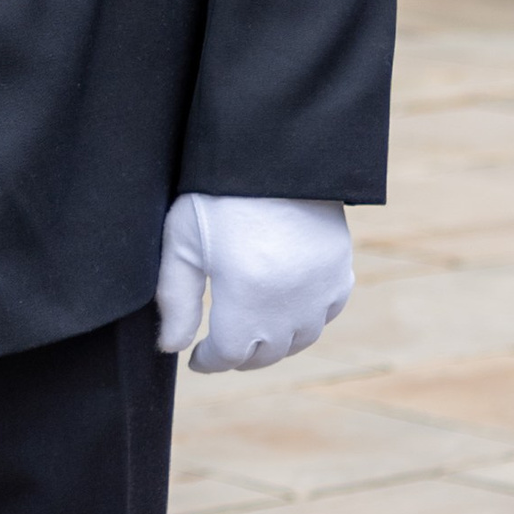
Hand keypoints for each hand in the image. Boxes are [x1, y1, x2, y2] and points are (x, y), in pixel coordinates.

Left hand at [156, 195, 352, 373]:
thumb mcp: (182, 241)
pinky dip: (306, 320)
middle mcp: (289, 302)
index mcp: (245, 296)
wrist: (276, 152)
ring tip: (252, 333)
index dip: (209, 361)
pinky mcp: (341, 271)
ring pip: (299, 340)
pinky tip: (287, 309)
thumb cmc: (219, 193)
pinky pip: (326, 314)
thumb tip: (172, 347)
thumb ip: (176, 299)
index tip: (196, 357)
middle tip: (221, 347)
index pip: (229, 354)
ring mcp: (320, 289)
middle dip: (240, 355)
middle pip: (266, 354)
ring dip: (274, 344)